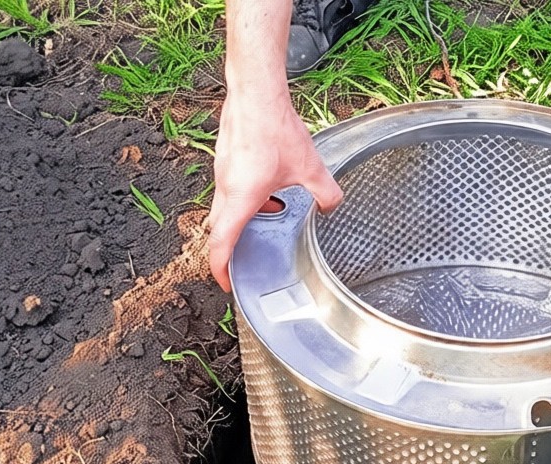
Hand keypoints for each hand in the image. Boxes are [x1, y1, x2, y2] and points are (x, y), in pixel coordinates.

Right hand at [206, 89, 342, 291]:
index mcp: (240, 198)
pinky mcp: (225, 159)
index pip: (221, 243)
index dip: (220, 269)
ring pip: (225, 207)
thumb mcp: (310, 167)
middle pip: (219, 229)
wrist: (255, 92)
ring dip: (244, 217)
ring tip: (270, 215)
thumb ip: (326, 193)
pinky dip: (245, 198)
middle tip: (246, 258)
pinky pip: (230, 189)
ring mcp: (221, 173)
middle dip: (232, 247)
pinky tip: (269, 188)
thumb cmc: (274, 128)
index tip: (226, 283)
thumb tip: (331, 208)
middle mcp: (224, 188)